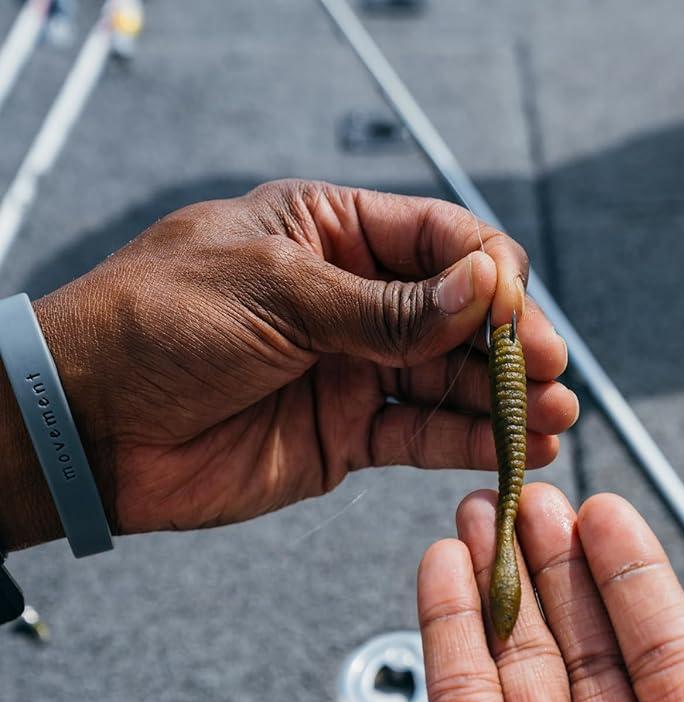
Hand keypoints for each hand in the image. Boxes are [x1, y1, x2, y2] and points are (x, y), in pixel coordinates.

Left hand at [4, 181, 573, 546]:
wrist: (93, 423)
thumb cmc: (159, 325)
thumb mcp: (277, 294)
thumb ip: (383, 307)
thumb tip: (481, 290)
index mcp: (331, 232)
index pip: (439, 240)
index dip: (488, 276)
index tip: (515, 314)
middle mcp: (352, 300)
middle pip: (458, 315)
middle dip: (511, 345)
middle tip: (550, 377)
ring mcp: (352, 372)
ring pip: (450, 381)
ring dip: (505, 400)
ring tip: (554, 421)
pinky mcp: (345, 438)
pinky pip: (421, 438)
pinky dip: (468, 444)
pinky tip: (517, 450)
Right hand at [367, 485, 683, 701]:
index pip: (681, 660)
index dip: (642, 582)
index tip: (607, 512)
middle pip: (597, 656)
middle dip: (565, 572)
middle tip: (531, 491)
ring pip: (525, 671)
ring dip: (505, 588)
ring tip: (480, 511)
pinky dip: (453, 635)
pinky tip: (445, 574)